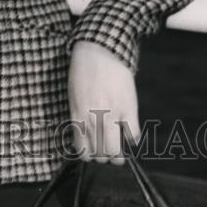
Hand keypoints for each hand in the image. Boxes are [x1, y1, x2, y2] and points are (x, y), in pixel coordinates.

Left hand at [67, 41, 140, 164]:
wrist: (99, 50)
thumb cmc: (83, 70)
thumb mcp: (73, 96)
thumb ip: (78, 117)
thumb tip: (84, 136)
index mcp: (78, 117)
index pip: (82, 151)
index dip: (89, 155)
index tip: (94, 152)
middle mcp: (93, 120)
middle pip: (100, 155)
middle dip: (104, 157)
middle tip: (108, 150)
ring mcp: (111, 115)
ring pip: (115, 151)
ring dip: (118, 154)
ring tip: (119, 146)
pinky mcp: (128, 108)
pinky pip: (133, 135)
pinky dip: (133, 136)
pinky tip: (130, 129)